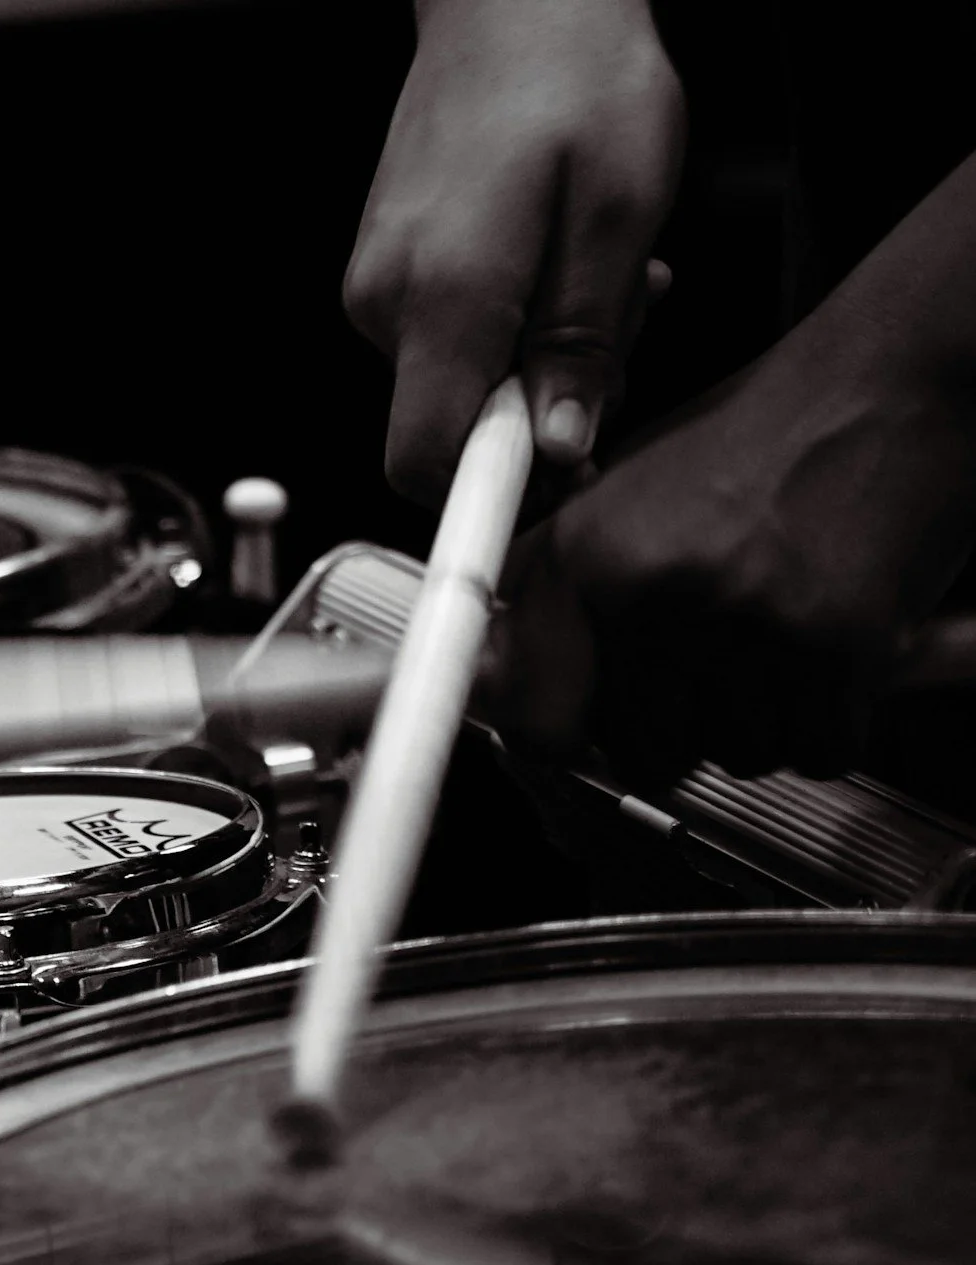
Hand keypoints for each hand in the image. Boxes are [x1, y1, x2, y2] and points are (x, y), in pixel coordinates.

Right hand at [345, 0, 682, 501]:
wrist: (513, 0)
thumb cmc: (574, 77)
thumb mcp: (620, 216)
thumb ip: (585, 345)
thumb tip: (562, 447)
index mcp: (442, 295)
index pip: (426, 460)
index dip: (487, 499)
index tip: (548, 497)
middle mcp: (386, 302)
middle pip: (450, 430)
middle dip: (539, 414)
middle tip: (615, 338)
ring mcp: (376, 289)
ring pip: (458, 386)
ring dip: (534, 365)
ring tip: (593, 281)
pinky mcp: (385, 275)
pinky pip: (447, 343)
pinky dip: (507, 330)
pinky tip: (553, 268)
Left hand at [485, 322, 975, 786]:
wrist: (892, 382)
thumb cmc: (765, 437)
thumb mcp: (622, 493)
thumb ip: (555, 590)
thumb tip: (497, 680)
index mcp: (581, 556)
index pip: (530, 717)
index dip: (561, 739)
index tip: (582, 736)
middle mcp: (647, 592)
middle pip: (641, 754)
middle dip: (682, 723)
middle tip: (719, 655)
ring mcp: (739, 624)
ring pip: (733, 755)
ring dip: (762, 716)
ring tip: (779, 628)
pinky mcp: (831, 648)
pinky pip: (816, 749)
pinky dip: (830, 719)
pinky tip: (829, 645)